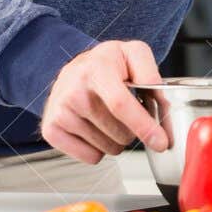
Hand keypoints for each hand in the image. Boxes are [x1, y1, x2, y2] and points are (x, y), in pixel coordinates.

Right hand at [40, 40, 167, 164]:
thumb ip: (151, 74)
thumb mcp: (134, 53)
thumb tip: (161, 102)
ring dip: (117, 139)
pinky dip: (100, 149)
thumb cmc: (109, 63)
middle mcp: (73, 90)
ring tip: (111, 117)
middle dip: (134, 130)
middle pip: (118, 132)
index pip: (120, 104)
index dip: (143, 126)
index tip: (161, 142)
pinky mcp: (50, 130)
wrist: (76, 68)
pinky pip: (90, 157)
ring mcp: (59, 111)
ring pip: (107, 147)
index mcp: (97, 69)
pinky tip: (97, 128)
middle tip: (129, 113)